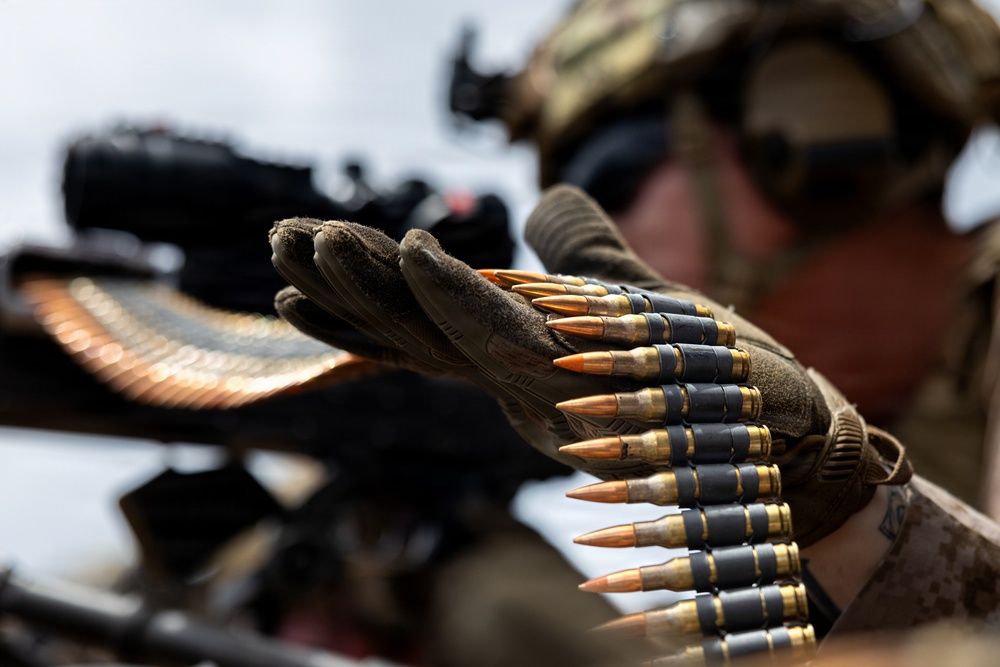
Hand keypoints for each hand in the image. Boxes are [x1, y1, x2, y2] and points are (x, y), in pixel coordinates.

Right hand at [270, 185, 910, 544]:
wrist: (779, 424)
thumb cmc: (700, 364)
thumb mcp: (627, 291)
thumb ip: (579, 250)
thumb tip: (542, 201)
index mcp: (516, 350)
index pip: (420, 320)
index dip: (360, 292)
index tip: (301, 253)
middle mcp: (515, 374)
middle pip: (411, 328)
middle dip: (343, 285)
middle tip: (278, 236)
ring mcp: (543, 384)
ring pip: (439, 334)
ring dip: (375, 286)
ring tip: (311, 238)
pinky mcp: (585, 383)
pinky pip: (508, 338)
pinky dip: (457, 296)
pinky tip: (417, 250)